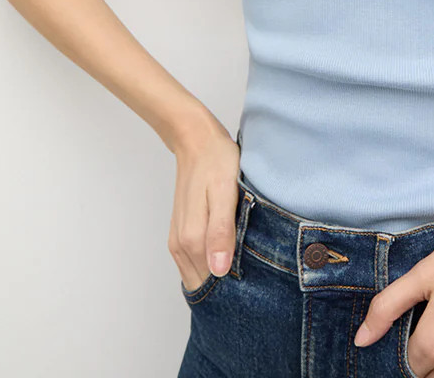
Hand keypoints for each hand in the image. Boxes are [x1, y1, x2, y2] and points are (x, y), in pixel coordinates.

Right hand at [168, 116, 240, 291]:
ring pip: (198, 277)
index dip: (233, 293)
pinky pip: (194, 264)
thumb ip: (221, 231)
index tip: (254, 291)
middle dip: (225, 292)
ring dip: (218, 282)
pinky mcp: (181, 234)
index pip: (212, 285)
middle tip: (255, 285)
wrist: (197, 140)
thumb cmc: (216, 162)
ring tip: (246, 274)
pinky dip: (210, 268)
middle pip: (203, 286)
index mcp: (193, 239)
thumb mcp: (226, 193)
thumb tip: (219, 271)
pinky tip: (229, 260)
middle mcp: (181, 246)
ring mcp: (178, 241)